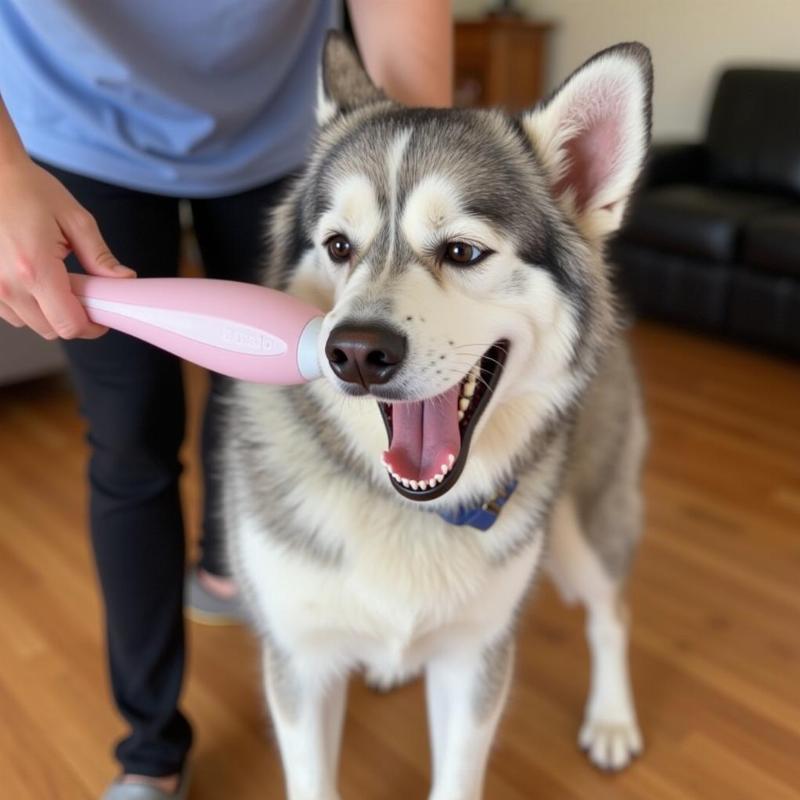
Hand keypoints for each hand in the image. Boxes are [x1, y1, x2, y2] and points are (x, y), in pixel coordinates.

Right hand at [0, 156, 134, 339]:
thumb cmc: (28, 189)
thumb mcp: (75, 220)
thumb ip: (100, 256)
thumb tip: (123, 280)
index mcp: (35, 269)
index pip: (70, 324)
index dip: (93, 327)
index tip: (103, 315)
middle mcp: (7, 284)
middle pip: (51, 330)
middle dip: (73, 319)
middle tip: (85, 295)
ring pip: (29, 324)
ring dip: (49, 312)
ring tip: (57, 281)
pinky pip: (10, 312)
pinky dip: (27, 305)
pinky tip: (35, 280)